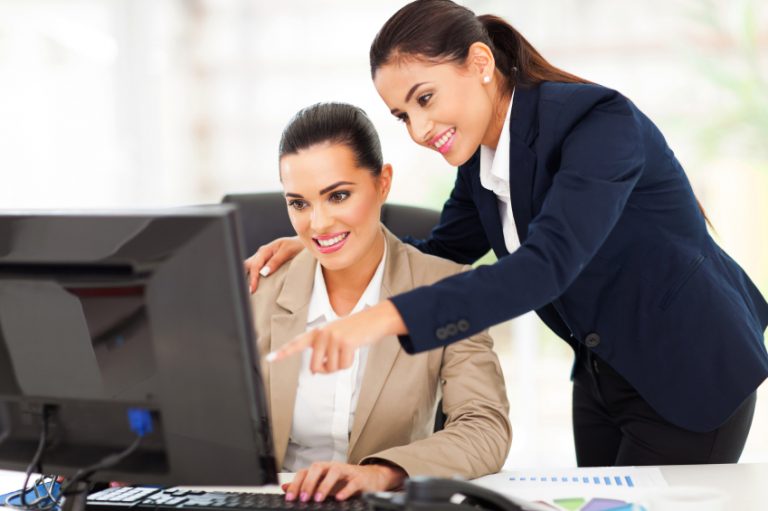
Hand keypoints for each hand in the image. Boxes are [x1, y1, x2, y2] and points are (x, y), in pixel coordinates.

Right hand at [244, 236, 302, 292]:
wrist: (304, 243)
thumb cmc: (297, 245)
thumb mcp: (287, 251)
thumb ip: (276, 261)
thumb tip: (264, 272)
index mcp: (265, 250)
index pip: (255, 265)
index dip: (253, 278)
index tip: (253, 289)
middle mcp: (262, 254)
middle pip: (248, 266)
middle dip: (245, 278)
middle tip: (248, 292)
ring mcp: (263, 258)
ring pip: (250, 268)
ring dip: (248, 278)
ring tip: (250, 291)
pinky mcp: (266, 263)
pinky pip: (256, 270)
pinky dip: (254, 277)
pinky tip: (255, 285)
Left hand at [266, 300, 406, 372]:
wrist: (374, 319)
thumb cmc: (354, 330)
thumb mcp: (335, 336)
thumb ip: (322, 351)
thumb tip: (315, 371)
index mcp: (317, 332)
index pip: (296, 343)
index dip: (283, 352)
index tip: (270, 359)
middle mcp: (322, 334)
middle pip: (315, 367)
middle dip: (326, 369)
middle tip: (338, 358)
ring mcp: (333, 337)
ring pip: (331, 368)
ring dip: (341, 365)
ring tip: (348, 350)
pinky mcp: (345, 343)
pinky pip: (343, 366)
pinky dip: (350, 363)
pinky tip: (354, 350)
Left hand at [281, 461, 405, 500]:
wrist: (370, 478)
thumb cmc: (345, 481)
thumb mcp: (323, 483)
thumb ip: (305, 485)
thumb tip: (285, 488)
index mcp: (322, 469)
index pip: (305, 471)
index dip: (296, 483)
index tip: (290, 497)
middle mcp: (332, 467)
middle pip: (317, 467)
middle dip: (308, 483)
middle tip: (303, 498)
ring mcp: (347, 471)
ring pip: (334, 472)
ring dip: (325, 485)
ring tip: (318, 499)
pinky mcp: (360, 478)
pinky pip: (352, 482)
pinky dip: (346, 490)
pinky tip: (339, 498)